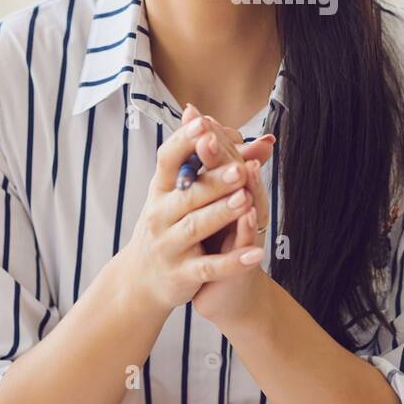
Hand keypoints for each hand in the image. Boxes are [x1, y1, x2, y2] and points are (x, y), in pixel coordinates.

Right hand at [118, 113, 265, 315]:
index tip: (201, 123)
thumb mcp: (183, 194)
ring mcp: (169, 245)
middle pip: (188, 194)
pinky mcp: (182, 274)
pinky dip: (233, 262)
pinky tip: (256, 254)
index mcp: (160, 189)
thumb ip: (220, 165)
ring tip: (245, 199)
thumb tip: (264, 140)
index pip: (167, 160)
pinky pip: (210, 267)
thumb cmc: (168, 225)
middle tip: (238, 168)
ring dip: (221, 213)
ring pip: (196, 227)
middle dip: (213, 180)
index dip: (182, 141)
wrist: (139, 280)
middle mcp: (160, 215)